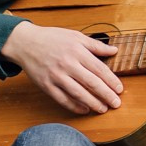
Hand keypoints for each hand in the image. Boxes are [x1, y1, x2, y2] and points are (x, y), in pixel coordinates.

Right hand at [1, 20, 122, 115]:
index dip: (111, 81)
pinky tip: (84, 110)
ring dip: (93, 103)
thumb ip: (95, 45)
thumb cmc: (52, 38)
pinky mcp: (46, 85)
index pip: (99, 69)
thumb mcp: (75, 36)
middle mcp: (67, 64)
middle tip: (116, 104)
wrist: (25, 43)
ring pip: (78, 93)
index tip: (120, 89)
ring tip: (103, 109)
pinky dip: (74, 106)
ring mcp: (56, 76)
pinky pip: (62, 99)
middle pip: (92, 83)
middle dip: (106, 95)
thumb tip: (114, 50)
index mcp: (77, 51)